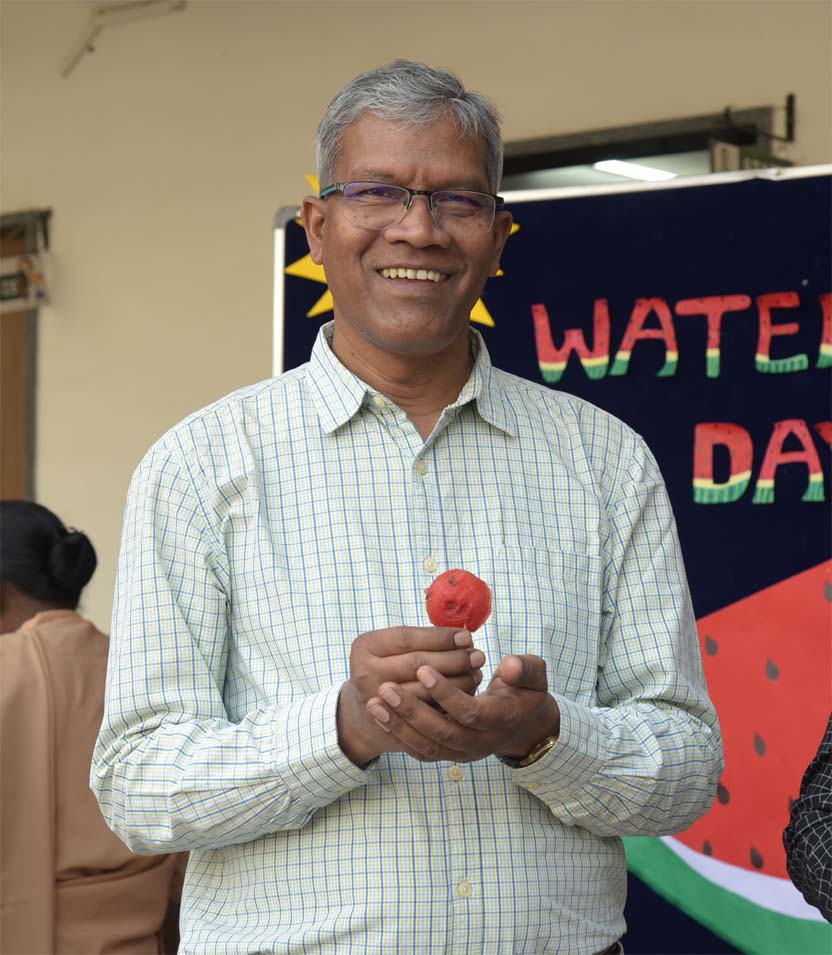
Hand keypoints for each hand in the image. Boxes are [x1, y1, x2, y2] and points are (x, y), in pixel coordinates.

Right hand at [338, 626, 484, 765]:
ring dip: (456, 682)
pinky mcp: (389, 726)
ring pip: (423, 692)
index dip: (440, 637)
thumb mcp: (392, 648)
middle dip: (452, 659)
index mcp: (364, 646)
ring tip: (477, 673)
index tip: (466, 636)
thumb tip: (464, 637)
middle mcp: (363, 673)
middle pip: (416, 663)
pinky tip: (468, 694)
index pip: (407, 637)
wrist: (360, 714)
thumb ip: (423, 639)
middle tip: (478, 656)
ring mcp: (374, 702)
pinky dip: (449, 705)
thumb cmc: (388, 668)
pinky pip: (425, 715)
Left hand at [365, 654, 558, 762]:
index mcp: (501, 720)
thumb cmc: (524, 690)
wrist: (522, 723)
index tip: (422, 668)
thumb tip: (508, 666)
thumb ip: (524, 668)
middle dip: (412, 711)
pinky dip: (399, 736)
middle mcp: (481, 743)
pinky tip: (379, 716)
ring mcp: (463, 753)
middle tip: (385, 687)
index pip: (470, 712)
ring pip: (427, 747)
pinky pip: (420, 752)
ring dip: (399, 726)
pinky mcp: (449, 756)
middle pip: (443, 734)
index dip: (445, 693)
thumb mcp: (534, 675)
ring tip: (373, 703)